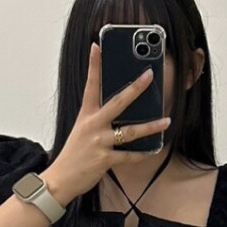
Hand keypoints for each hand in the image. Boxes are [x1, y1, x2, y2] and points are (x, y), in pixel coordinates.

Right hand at [43, 42, 170, 202]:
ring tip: (166, 121)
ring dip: (151, 127)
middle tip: (149, 75)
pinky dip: (142, 154)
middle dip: (135, 88)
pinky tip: (153, 149)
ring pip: (130, 131)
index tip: (97, 47)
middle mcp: (92, 126)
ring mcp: (99, 142)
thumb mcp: (82, 131)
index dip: (94, 66)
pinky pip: (129, 156)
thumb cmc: (74, 155)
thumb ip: (98, 120)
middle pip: (117, 102)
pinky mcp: (104, 160)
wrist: (60, 180)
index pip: (90, 86)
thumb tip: (122, 113)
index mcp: (86, 116)